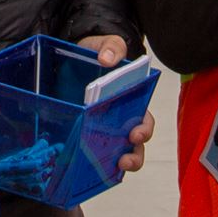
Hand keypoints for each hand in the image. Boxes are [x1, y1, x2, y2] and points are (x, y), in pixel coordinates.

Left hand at [74, 35, 153, 175]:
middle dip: (134, 155)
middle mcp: (121, 119)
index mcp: (131, 101)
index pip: (144, 120)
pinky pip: (94, 155)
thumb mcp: (105, 45)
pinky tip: (90, 171)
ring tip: (114, 168)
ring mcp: (103, 129)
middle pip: (135, 144)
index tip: (135, 134)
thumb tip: (108, 59)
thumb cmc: (96, 53)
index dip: (144, 130)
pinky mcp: (85, 134)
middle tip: (124, 158)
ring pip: (118, 153)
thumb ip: (111, 47)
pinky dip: (96, 166)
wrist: (72, 56)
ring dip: (120, 164)